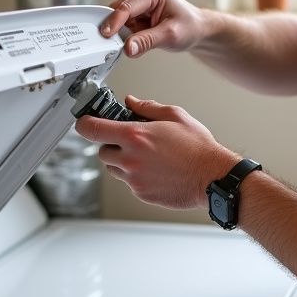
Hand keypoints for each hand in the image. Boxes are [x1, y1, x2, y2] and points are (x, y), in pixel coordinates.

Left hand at [74, 96, 238, 209]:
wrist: (212, 177)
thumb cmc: (198, 147)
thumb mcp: (175, 116)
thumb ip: (147, 108)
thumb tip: (131, 102)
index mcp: (135, 136)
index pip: (92, 129)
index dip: (84, 124)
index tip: (85, 122)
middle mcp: (130, 158)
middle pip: (101, 151)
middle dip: (111, 144)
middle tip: (130, 141)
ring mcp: (134, 178)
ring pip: (113, 168)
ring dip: (122, 161)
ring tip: (147, 157)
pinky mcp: (141, 193)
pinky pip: (129, 182)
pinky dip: (136, 176)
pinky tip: (156, 170)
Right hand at [100, 0, 205, 58]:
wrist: (198, 30)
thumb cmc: (190, 26)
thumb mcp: (170, 35)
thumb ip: (147, 41)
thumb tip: (128, 48)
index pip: (127, 7)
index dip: (114, 21)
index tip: (106, 34)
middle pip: (118, 11)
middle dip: (114, 28)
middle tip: (112, 44)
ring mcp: (139, 6)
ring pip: (118, 19)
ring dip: (119, 33)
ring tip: (127, 44)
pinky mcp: (137, 16)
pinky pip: (123, 26)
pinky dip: (123, 36)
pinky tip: (131, 43)